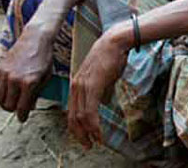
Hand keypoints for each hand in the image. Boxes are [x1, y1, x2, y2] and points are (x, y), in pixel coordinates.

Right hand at [0, 22, 53, 121]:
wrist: (35, 40)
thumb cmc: (44, 58)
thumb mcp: (46, 77)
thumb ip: (36, 93)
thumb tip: (28, 108)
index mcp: (30, 83)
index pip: (22, 107)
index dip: (22, 116)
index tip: (22, 119)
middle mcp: (15, 80)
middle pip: (9, 105)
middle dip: (13, 110)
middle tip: (17, 109)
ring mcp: (5, 74)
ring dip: (4, 104)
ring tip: (10, 104)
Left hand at [68, 27, 129, 148]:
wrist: (115, 42)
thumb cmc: (112, 57)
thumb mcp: (103, 76)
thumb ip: (100, 90)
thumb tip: (104, 102)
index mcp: (77, 84)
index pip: (72, 110)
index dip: (77, 126)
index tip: (85, 136)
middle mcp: (76, 86)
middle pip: (73, 117)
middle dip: (80, 134)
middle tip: (88, 145)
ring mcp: (82, 86)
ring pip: (80, 116)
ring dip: (88, 132)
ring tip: (95, 141)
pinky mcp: (92, 86)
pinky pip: (89, 111)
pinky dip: (94, 125)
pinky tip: (99, 132)